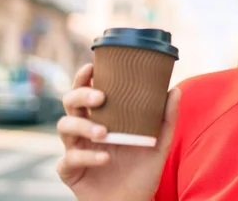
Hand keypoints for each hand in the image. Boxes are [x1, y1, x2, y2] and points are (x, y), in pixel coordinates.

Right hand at [56, 64, 179, 200]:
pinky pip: (68, 159)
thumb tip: (174, 90)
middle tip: (100, 97)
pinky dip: (87, 156)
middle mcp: (86, 130)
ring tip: (104, 132)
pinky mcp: (70, 171)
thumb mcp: (159, 143)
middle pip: (69, 103)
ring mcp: (76, 149)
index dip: (84, 78)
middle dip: (81, 95)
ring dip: (83, 126)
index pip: (87, 92)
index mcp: (103, 118)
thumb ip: (166, 118)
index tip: (92, 66)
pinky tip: (104, 158)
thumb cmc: (143, 170)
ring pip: (64, 127)